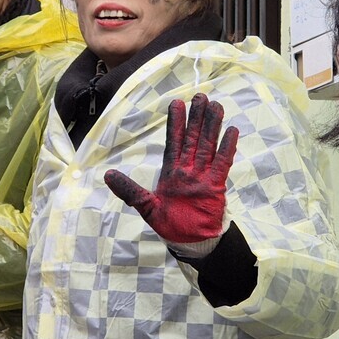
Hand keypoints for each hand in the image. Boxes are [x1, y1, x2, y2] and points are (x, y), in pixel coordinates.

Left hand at [105, 94, 237, 243]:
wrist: (190, 242)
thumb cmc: (169, 224)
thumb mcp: (145, 206)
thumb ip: (129, 190)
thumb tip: (107, 175)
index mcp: (171, 171)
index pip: (173, 142)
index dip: (175, 123)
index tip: (176, 104)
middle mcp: (188, 169)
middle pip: (193, 138)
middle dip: (196, 117)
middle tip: (200, 96)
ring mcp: (203, 176)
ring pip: (208, 146)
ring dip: (212, 126)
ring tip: (216, 106)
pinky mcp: (215, 185)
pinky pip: (222, 163)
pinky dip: (226, 148)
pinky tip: (231, 131)